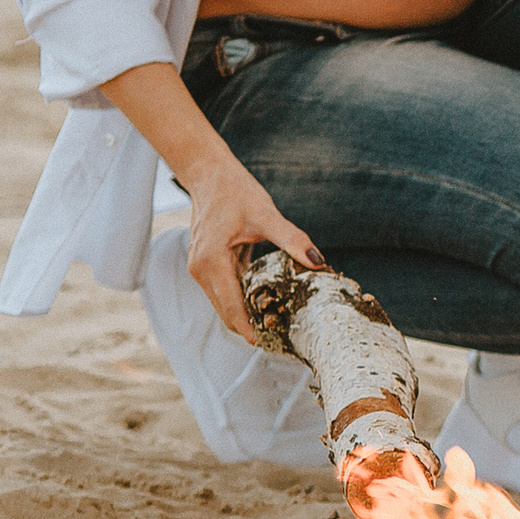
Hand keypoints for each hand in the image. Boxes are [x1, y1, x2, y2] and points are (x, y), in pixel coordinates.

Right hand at [182, 158, 324, 337]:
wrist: (209, 174)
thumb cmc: (235, 191)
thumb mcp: (267, 215)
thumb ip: (292, 240)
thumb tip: (319, 261)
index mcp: (210, 263)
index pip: (231, 309)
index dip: (250, 329)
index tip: (270, 344)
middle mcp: (200, 271)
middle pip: (226, 311)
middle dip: (250, 326)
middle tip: (281, 339)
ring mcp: (201, 269)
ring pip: (225, 302)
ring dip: (246, 314)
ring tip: (278, 324)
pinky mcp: (208, 264)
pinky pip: (225, 289)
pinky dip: (242, 299)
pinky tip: (267, 302)